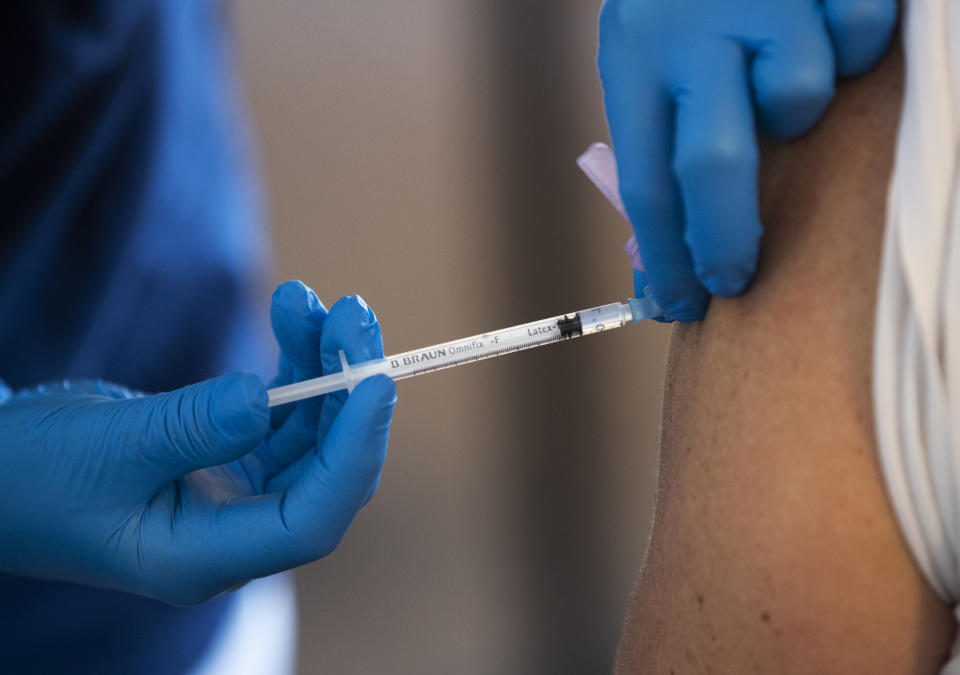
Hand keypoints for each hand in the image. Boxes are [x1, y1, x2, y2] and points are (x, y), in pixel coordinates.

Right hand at [0, 280, 395, 604]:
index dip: (354, 451)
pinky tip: (293, 317)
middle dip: (349, 390)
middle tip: (353, 314)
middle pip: (327, 469)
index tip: (375, 380)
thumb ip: (189, 426)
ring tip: (316, 301)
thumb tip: (267, 398)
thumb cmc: (30, 476)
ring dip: (323, 364)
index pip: (311, 517)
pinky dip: (294, 365)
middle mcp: (234, 533)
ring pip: (312, 434)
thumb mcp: (107, 449)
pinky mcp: (229, 458)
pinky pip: (284, 413)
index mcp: (204, 556)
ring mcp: (236, 496)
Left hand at [598, 0, 896, 319]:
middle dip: (728, 236)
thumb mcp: (643, 59)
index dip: (669, 257)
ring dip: (795, 107)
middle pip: (714, 164)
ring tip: (777, 76)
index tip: (683, 304)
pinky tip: (821, 24)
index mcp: (634, 56)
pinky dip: (849, 42)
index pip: (647, 182)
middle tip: (736, 278)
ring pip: (796, 95)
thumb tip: (664, 256)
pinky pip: (857, 35)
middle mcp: (689, 28)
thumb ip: (658, 139)